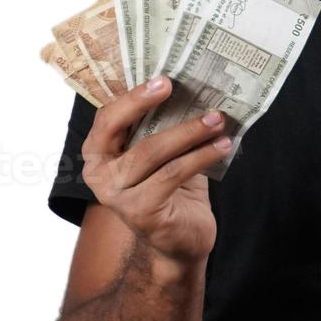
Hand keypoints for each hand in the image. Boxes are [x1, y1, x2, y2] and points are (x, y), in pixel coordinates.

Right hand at [80, 75, 234, 266]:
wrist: (181, 240)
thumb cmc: (171, 188)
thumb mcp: (163, 152)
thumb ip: (162, 125)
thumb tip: (193, 87)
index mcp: (98, 153)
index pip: (107, 117)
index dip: (133, 96)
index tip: (163, 80)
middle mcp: (99, 174)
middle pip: (122, 130)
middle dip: (153, 105)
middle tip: (184, 89)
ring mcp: (117, 196)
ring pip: (152, 151)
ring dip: (190, 131)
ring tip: (218, 120)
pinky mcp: (140, 212)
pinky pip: (173, 174)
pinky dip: (201, 156)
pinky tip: (223, 146)